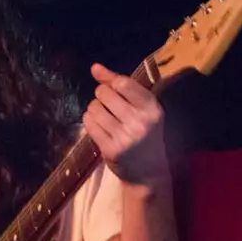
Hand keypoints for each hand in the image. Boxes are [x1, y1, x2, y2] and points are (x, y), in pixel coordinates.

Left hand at [82, 63, 169, 187]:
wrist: (148, 172)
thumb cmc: (144, 133)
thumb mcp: (142, 108)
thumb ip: (119, 84)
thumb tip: (94, 67)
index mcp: (152, 109)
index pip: (123, 83)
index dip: (112, 83)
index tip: (115, 90)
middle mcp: (140, 123)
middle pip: (104, 93)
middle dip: (102, 96)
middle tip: (111, 106)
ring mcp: (125, 138)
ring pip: (94, 108)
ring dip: (95, 109)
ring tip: (106, 118)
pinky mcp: (110, 150)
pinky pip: (89, 124)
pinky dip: (90, 121)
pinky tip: (100, 127)